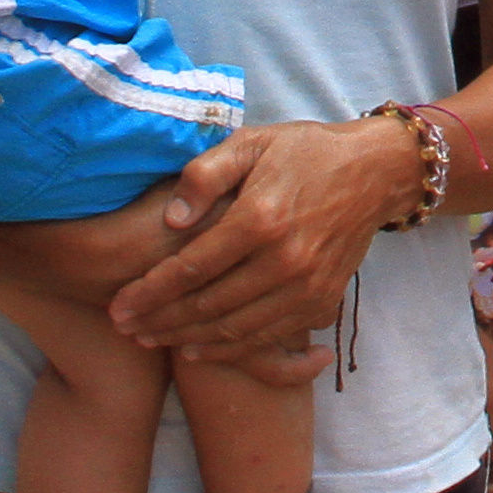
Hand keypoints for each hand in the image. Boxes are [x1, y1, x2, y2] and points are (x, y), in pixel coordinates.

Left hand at [108, 117, 413, 360]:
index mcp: (260, 218)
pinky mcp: (322, 301)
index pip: (191, 267)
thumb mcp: (252, 143)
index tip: (116, 305)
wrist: (376, 172)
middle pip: (207, 305)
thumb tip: (172, 219)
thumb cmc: (305, 152)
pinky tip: (197, 348)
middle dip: (160, 320)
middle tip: (124, 327)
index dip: (149, 291)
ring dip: (187, 339)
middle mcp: (284, 260)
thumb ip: (205, 175)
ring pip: (235, 329)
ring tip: (151, 339)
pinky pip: (267, 337)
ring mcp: (306, 286)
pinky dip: (229, 350)